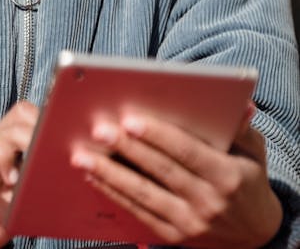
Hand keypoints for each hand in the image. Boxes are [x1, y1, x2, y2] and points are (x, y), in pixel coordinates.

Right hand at [0, 101, 38, 248]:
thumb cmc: (13, 211)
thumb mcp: (34, 191)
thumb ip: (44, 172)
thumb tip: (63, 161)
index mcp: (13, 140)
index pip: (25, 112)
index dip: (37, 121)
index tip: (49, 144)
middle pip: (8, 117)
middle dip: (24, 137)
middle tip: (33, 165)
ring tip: (10, 179)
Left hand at [70, 103, 282, 247]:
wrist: (257, 234)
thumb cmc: (249, 180)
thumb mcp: (254, 151)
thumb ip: (241, 127)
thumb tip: (238, 104)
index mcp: (227, 176)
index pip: (187, 152)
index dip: (158, 136)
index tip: (131, 120)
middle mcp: (208, 202)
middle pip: (160, 171)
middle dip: (126, 150)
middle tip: (98, 130)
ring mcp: (190, 223)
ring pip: (143, 194)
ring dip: (109, 174)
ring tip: (82, 156)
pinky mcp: (174, 236)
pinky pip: (139, 212)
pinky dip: (114, 193)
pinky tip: (94, 176)